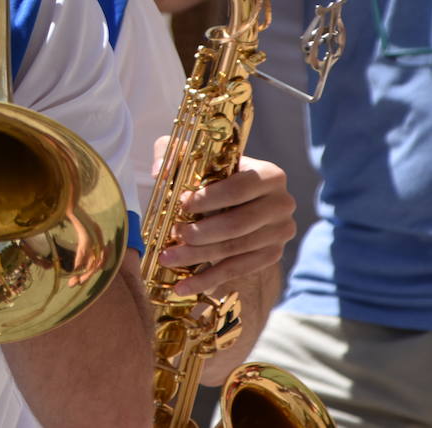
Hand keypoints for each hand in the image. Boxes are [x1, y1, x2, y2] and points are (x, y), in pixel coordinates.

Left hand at [155, 147, 295, 297]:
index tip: (182, 204)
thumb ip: (172, 154)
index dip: (210, 198)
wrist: (233, 195)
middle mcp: (281, 204)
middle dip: (201, 233)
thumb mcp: (191, 154)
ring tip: (167, 259)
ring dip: (198, 257)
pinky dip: (208, 279)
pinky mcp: (272, 254)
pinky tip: (183, 286)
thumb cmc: (211, 172)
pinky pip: (238, 270)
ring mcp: (280, 232)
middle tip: (173, 234)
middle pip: (238, 224)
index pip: (239, 188)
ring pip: (235, 249)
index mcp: (269, 175)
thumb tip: (159, 172)